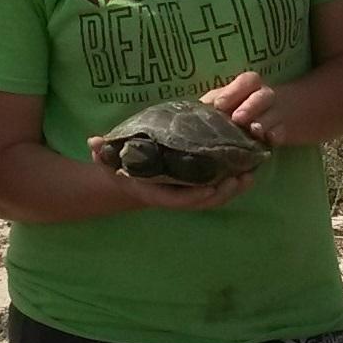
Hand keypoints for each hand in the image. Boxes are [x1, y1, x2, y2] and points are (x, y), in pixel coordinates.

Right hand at [85, 134, 253, 210]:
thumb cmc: (119, 167)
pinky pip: (217, 187)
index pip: (178, 199)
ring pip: (214, 197)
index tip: (212, 188)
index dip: (195, 196)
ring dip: (234, 188)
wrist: (126, 177)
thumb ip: (101, 152)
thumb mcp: (108, 160)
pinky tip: (248, 168)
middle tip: (242, 178)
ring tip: (251, 174)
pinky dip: (233, 182)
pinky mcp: (196, 185)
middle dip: (224, 193)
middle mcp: (173, 196)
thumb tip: (92, 141)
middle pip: (203, 201)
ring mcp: (186, 192)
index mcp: (155, 192)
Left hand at [200, 70, 284, 142]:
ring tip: (254, 130)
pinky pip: (282, 131)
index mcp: (249, 86)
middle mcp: (264, 96)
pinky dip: (276, 135)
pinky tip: (270, 140)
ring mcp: (276, 113)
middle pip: (263, 96)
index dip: (234, 91)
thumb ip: (212, 102)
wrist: (268, 117)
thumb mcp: (224, 101)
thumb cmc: (237, 107)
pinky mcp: (282, 132)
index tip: (219, 105)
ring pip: (273, 114)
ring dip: (263, 122)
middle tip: (238, 119)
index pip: (247, 81)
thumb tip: (197, 108)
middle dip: (250, 107)